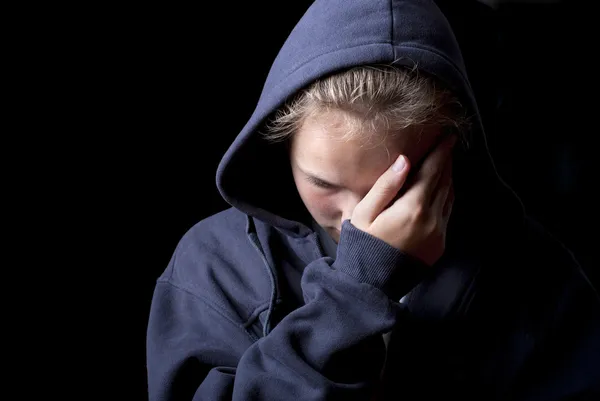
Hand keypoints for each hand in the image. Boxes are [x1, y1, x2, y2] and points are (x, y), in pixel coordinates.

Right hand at [350, 134, 456, 265]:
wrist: (370, 284)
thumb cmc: (362, 244)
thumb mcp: (365, 212)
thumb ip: (387, 185)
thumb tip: (405, 160)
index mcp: (413, 208)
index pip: (433, 171)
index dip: (441, 152)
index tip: (448, 136)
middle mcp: (432, 219)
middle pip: (444, 182)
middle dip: (446, 162)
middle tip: (447, 145)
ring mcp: (439, 234)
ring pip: (449, 197)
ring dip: (447, 178)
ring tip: (444, 164)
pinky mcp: (439, 246)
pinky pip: (447, 214)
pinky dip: (446, 197)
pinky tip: (441, 191)